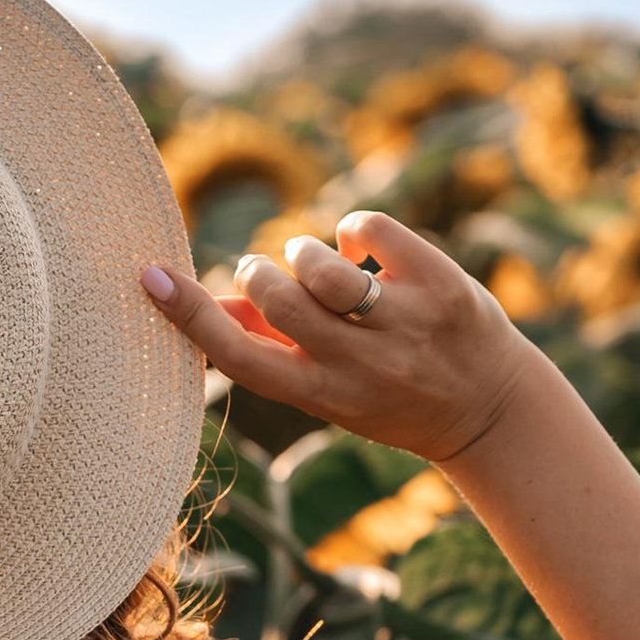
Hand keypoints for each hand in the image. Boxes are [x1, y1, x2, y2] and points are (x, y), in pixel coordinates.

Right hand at [140, 210, 536, 468]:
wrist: (489, 411)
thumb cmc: (390, 395)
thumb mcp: (326, 389)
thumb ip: (268, 349)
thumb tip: (208, 306)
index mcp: (321, 395)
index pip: (240, 357)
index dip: (190, 315)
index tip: (150, 276)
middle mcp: (362, 366)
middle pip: (278, 299)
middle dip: (259, 272)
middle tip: (266, 273)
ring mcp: (405, 325)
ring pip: (321, 265)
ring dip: (302, 250)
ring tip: (314, 259)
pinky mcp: (441, 286)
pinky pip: (370, 229)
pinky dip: (354, 229)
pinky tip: (363, 248)